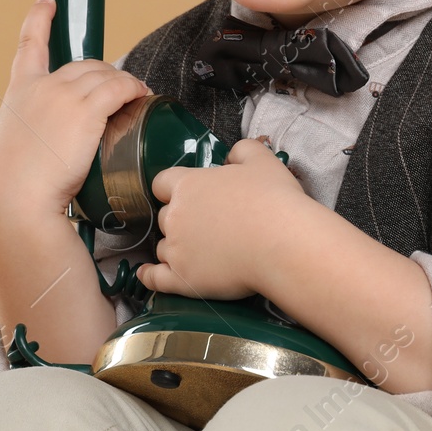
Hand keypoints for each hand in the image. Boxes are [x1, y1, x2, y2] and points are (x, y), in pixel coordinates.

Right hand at [0, 0, 152, 234]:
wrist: (15, 204)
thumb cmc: (14, 192)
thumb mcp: (16, 151)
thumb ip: (34, 138)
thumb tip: (52, 152)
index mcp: (19, 94)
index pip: (29, 45)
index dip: (40, 19)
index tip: (48, 1)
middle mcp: (41, 87)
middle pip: (84, 65)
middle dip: (105, 75)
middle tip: (119, 97)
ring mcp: (63, 96)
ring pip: (105, 75)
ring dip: (124, 83)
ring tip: (138, 99)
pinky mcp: (85, 110)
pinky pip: (120, 87)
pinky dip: (134, 88)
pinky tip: (143, 96)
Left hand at [139, 138, 309, 301]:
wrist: (283, 243)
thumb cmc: (273, 199)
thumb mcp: (262, 160)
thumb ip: (242, 151)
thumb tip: (231, 156)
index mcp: (188, 185)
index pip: (162, 182)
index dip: (173, 189)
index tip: (188, 195)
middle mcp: (175, 216)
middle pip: (165, 217)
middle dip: (181, 220)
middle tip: (208, 226)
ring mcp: (177, 250)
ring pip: (164, 248)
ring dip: (176, 248)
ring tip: (201, 253)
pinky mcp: (183, 279)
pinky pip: (156, 279)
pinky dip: (150, 276)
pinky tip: (147, 274)